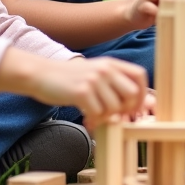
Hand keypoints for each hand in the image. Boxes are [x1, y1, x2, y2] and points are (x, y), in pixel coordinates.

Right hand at [31, 57, 147, 130]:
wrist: (41, 74)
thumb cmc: (70, 78)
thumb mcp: (96, 74)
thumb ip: (116, 84)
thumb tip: (142, 104)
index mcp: (111, 63)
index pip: (140, 76)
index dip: (143, 94)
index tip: (134, 107)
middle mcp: (105, 69)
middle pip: (133, 94)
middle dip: (126, 110)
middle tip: (113, 115)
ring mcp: (93, 80)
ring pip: (115, 108)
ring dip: (106, 117)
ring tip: (95, 116)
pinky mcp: (81, 92)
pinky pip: (98, 113)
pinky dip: (94, 120)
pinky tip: (86, 119)